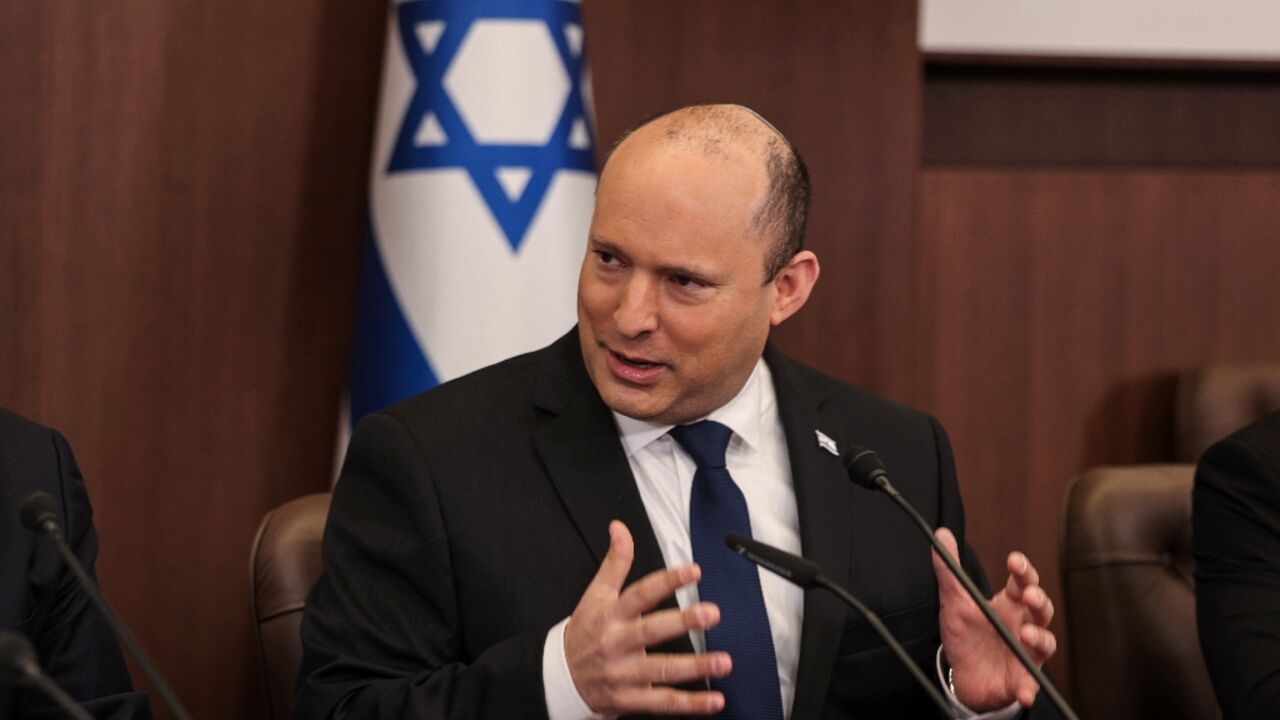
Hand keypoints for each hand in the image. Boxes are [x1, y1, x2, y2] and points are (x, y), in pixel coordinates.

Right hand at [564, 520, 730, 715]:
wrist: (559, 679)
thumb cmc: (585, 632)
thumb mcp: (595, 594)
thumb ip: (614, 562)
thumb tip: (620, 528)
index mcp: (611, 615)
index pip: (640, 594)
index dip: (666, 581)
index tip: (693, 571)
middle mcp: (617, 643)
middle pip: (651, 631)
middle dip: (683, 622)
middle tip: (711, 613)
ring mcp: (624, 674)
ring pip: (661, 670)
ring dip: (694, 667)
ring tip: (722, 661)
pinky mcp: (630, 700)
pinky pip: (663, 703)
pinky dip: (690, 705)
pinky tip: (715, 701)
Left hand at [932, 528, 1056, 710]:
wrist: (963, 674)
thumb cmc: (966, 634)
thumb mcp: (954, 600)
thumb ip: (949, 569)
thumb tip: (941, 534)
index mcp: (1009, 604)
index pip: (1023, 582)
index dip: (1023, 570)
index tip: (1014, 561)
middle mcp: (1024, 625)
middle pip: (1041, 609)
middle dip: (1038, 600)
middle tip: (1028, 594)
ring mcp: (1026, 652)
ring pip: (1045, 642)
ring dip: (1039, 638)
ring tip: (1024, 634)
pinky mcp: (1022, 679)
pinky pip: (1031, 684)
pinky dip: (1030, 688)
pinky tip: (1025, 692)